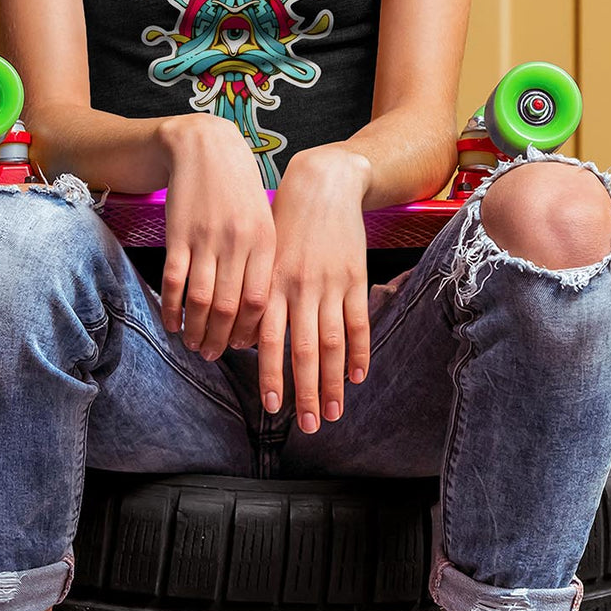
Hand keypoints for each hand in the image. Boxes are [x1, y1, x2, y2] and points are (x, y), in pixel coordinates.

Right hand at [160, 114, 276, 357]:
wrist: (206, 146)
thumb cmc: (239, 188)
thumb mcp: (263, 219)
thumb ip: (264, 259)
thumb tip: (257, 308)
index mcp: (265, 241)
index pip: (260, 301)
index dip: (249, 331)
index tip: (241, 347)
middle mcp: (238, 243)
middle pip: (230, 308)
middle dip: (221, 339)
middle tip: (212, 355)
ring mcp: (206, 239)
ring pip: (201, 300)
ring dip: (196, 330)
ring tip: (193, 346)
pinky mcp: (178, 234)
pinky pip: (174, 282)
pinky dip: (171, 309)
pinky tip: (171, 323)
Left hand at [257, 148, 371, 431]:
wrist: (322, 184)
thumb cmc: (285, 224)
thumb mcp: (264, 258)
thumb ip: (260, 299)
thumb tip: (251, 344)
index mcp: (271, 286)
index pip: (270, 341)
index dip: (271, 376)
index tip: (272, 408)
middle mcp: (299, 289)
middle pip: (303, 351)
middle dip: (306, 392)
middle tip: (310, 426)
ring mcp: (329, 285)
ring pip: (332, 343)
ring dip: (334, 382)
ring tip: (335, 412)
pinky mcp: (354, 278)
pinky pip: (358, 322)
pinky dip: (360, 352)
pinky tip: (358, 377)